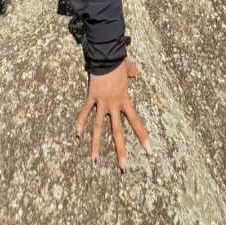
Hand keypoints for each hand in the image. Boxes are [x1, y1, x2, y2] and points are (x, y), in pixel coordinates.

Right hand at [75, 57, 150, 171]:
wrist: (105, 56)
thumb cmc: (118, 63)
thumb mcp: (128, 68)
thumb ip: (135, 71)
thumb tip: (141, 67)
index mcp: (125, 100)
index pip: (135, 121)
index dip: (142, 135)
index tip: (148, 150)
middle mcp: (114, 105)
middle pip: (117, 131)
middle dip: (121, 150)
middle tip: (123, 168)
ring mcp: (102, 103)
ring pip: (99, 128)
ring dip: (96, 145)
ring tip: (95, 162)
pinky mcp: (91, 98)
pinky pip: (85, 112)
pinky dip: (80, 122)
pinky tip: (77, 135)